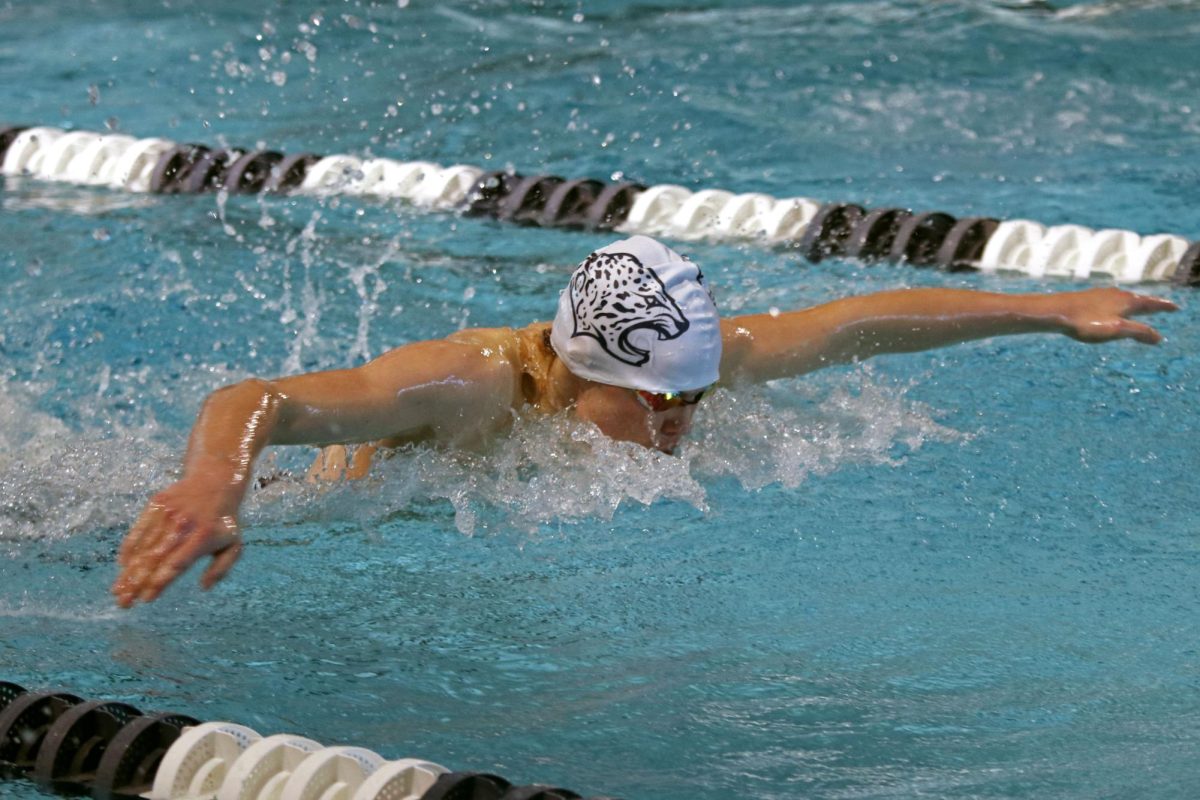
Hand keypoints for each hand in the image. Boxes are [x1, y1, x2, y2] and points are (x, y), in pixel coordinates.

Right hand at [112, 476, 242, 607]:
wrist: (216, 478)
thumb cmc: (224, 520)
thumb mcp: (233, 544)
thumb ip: (220, 569)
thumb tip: (203, 587)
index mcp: (202, 537)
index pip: (177, 564)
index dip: (160, 582)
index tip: (146, 599)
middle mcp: (182, 525)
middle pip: (155, 559)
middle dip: (137, 583)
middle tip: (123, 603)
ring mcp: (167, 513)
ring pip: (143, 547)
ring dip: (128, 571)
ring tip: (117, 591)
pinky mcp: (156, 504)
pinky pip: (138, 529)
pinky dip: (128, 548)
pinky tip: (122, 565)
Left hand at [1053, 287, 1177, 343]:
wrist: (1055, 312)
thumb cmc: (1086, 322)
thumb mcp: (1116, 330)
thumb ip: (1138, 332)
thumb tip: (1158, 337)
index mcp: (1127, 301)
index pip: (1151, 304)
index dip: (1163, 307)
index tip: (1175, 307)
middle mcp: (1116, 294)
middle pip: (1139, 299)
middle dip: (1151, 304)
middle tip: (1161, 306)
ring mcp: (1101, 294)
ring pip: (1124, 298)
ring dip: (1134, 303)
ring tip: (1139, 307)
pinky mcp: (1088, 298)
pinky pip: (1110, 300)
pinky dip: (1118, 304)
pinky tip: (1109, 307)